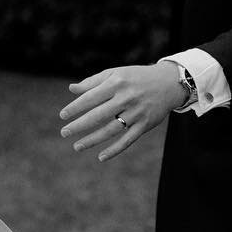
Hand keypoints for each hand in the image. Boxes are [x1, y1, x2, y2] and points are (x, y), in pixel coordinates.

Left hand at [59, 63, 185, 160]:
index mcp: (117, 83)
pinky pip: (128, 140)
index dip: (75, 107)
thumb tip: (72, 89)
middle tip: (64, 133)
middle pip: (98, 115)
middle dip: (79, 125)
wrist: (169, 83)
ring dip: (92, 140)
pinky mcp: (145, 124)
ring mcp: (137, 112)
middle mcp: (127, 98)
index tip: (62, 116)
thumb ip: (93, 82)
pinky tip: (101, 157)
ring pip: (111, 130)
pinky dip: (114, 150)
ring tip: (77, 146)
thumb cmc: (136, 77)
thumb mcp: (116, 73)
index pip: (91, 97)